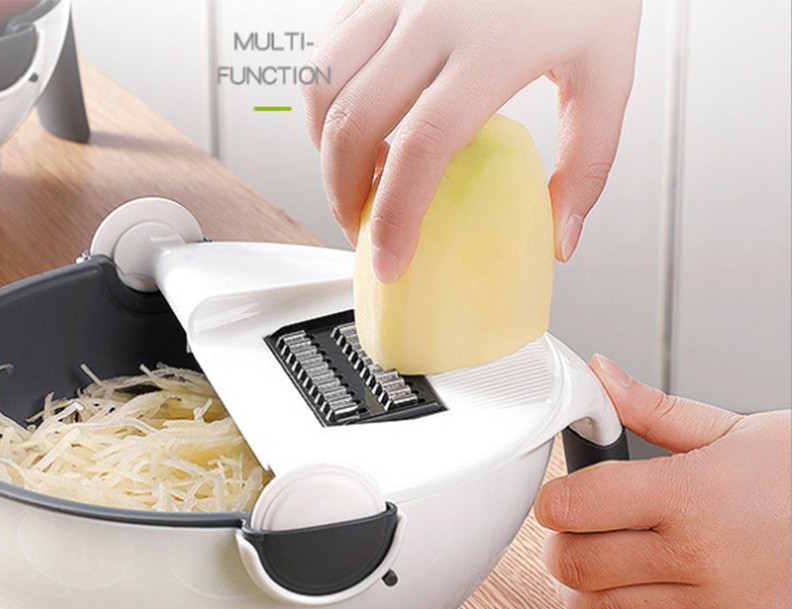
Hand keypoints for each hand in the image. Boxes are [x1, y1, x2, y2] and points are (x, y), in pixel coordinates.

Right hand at [302, 0, 640, 280]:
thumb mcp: (608, 68)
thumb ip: (588, 160)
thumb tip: (561, 237)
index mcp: (493, 44)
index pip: (423, 148)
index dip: (395, 218)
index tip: (389, 262)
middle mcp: (433, 13)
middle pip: (353, 125)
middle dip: (344, 194)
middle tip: (364, 227)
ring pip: (322, 85)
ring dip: (325, 148)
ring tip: (354, 176)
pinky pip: (325, 50)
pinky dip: (326, 100)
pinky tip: (354, 121)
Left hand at [534, 356, 791, 608]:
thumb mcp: (734, 428)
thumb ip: (654, 410)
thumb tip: (600, 377)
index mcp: (690, 492)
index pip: (578, 505)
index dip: (553, 502)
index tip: (555, 499)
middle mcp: (699, 551)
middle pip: (582, 563)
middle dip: (557, 548)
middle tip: (564, 535)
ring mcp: (720, 600)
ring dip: (577, 592)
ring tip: (579, 572)